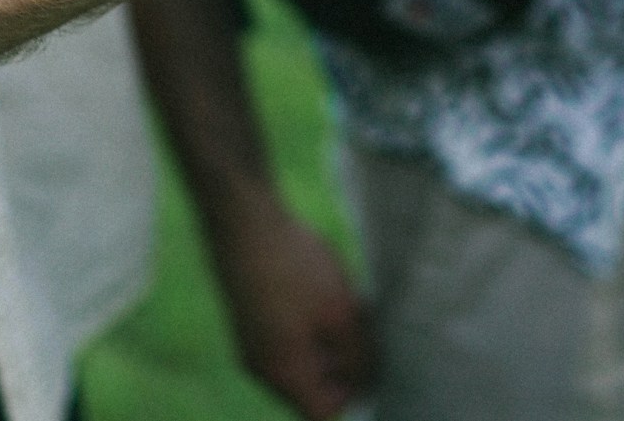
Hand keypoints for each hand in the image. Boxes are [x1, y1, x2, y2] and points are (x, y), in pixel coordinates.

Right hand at [208, 201, 374, 419]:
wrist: (246, 222)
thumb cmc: (295, 269)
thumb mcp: (340, 313)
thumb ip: (358, 356)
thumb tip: (368, 384)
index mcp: (283, 374)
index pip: (322, 413)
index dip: (354, 395)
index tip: (377, 364)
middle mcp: (262, 368)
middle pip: (312, 388)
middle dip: (345, 365)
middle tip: (368, 329)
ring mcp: (253, 344)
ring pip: (303, 361)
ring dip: (331, 343)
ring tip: (351, 306)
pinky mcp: (252, 319)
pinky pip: (290, 340)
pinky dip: (313, 326)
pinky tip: (329, 292)